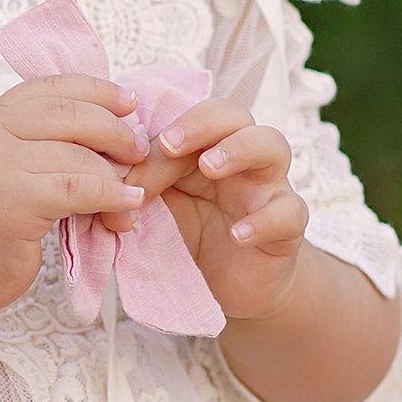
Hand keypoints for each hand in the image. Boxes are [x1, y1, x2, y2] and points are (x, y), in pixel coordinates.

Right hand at [0, 75, 149, 315]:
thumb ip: (29, 142)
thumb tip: (99, 126)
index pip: (50, 88)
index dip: (96, 91)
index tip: (129, 103)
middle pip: (70, 114)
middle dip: (114, 130)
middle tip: (136, 152)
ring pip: (78, 155)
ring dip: (116, 175)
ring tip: (133, 193)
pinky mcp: (14, 201)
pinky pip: (77, 189)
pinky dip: (110, 195)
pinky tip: (127, 205)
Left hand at [135, 93, 308, 322]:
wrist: (231, 286)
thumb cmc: (193, 235)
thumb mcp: (160, 210)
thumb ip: (139, 190)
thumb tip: (111, 183)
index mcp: (205, 147)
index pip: (187, 118)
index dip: (159, 133)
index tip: (128, 155)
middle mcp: (240, 158)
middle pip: (235, 115)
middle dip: (201, 122)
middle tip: (169, 143)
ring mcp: (268, 188)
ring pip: (273, 146)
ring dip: (241, 149)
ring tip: (211, 167)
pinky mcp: (287, 228)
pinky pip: (290, 212)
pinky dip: (266, 219)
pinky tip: (239, 235)